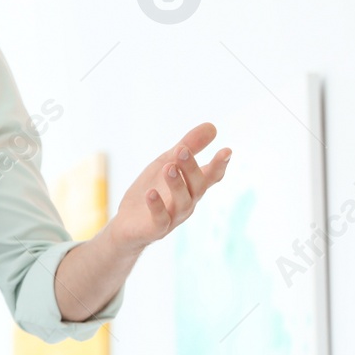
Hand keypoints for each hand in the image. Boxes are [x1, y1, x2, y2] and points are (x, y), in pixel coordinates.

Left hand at [106, 122, 231, 252]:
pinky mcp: (156, 228)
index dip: (219, 165)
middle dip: (191, 168)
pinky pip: (161, 219)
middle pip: (197, 186)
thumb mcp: (167, 162)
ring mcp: (173, 217)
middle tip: (182, 149)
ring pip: (182, 202)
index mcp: (192, 187)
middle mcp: (188, 202)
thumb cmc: (153, 190)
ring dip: (176, 184)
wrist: (128, 224)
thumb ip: (188, 146)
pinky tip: (151, 193)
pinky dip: (157, 206)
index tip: (226, 151)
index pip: (211, 177)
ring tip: (168, 167)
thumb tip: (212, 126)